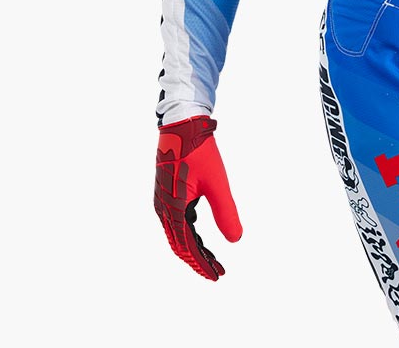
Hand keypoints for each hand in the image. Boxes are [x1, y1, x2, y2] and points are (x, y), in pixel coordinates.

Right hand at [154, 115, 241, 279]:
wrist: (182, 125)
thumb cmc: (199, 151)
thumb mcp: (217, 182)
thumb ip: (226, 212)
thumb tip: (236, 240)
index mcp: (173, 208)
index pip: (187, 247)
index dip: (201, 264)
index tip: (216, 275)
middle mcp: (163, 207)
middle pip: (179, 244)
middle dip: (198, 260)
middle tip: (217, 271)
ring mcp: (162, 200)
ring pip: (177, 233)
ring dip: (193, 247)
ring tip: (211, 258)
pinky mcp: (166, 192)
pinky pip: (175, 219)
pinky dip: (188, 231)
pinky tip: (198, 233)